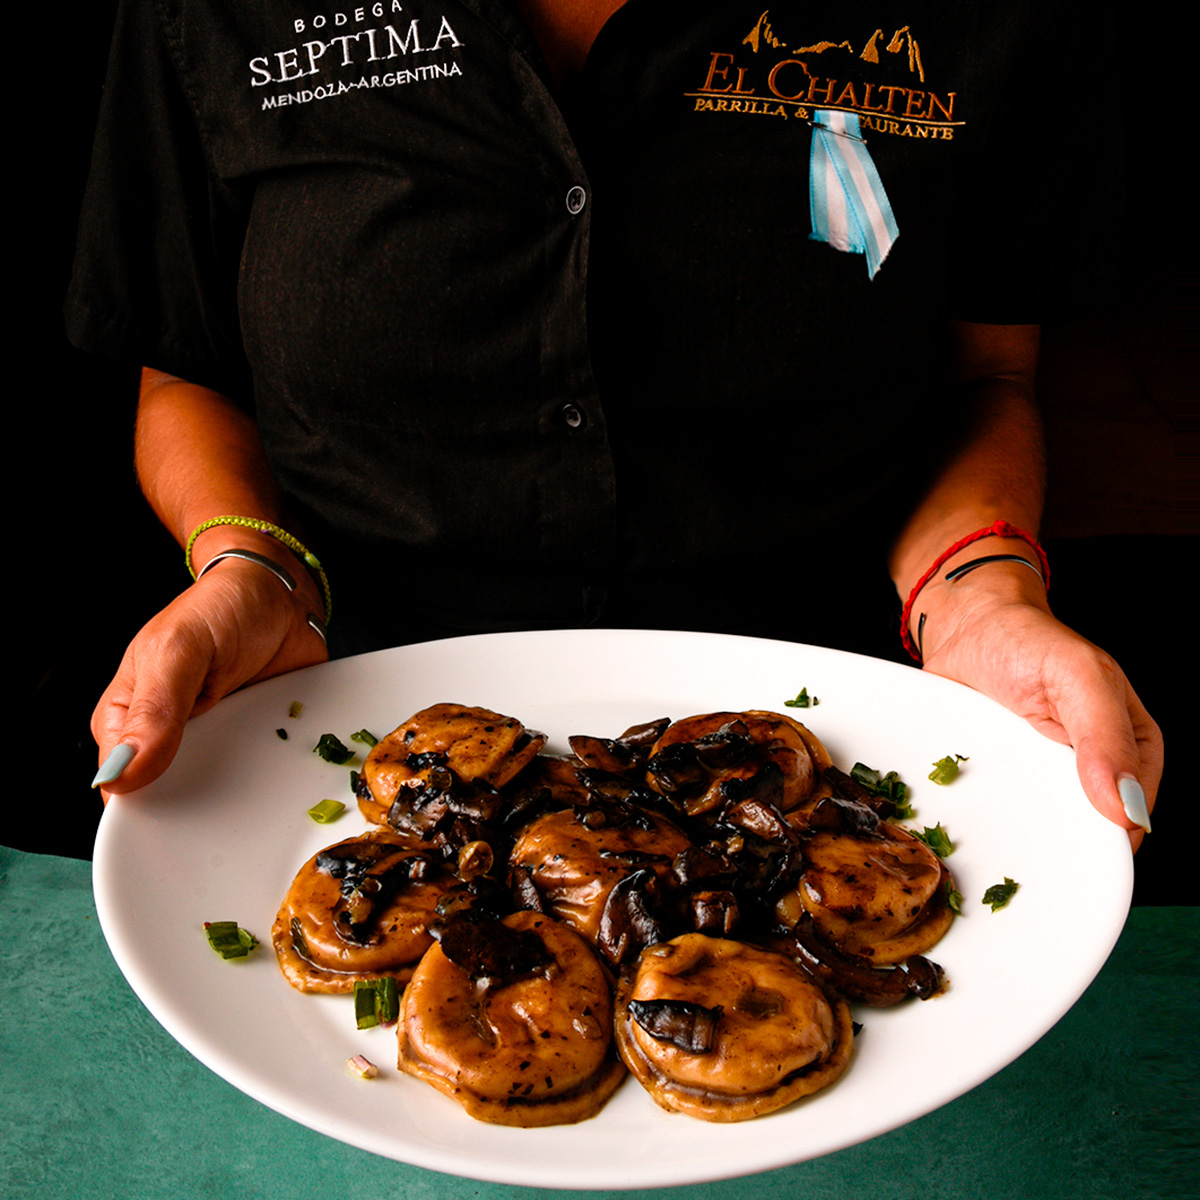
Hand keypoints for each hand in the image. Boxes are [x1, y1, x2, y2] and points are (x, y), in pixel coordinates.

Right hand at [92, 555, 328, 796]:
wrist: (282, 595)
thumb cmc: (220, 608)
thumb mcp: (179, 648)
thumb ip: (155, 709)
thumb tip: (123, 771)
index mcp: (129, 716)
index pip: (120, 782)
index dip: (141, 807)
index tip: (169, 825)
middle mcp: (168, 735)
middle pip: (169, 796)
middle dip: (195, 805)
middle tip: (222, 807)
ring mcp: (215, 740)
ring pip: (219, 792)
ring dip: (241, 792)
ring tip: (261, 785)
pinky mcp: (254, 740)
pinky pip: (264, 772)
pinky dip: (277, 772)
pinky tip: (288, 768)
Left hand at [920, 587, 1161, 849]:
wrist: (969, 627)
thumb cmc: (1029, 642)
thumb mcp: (1078, 676)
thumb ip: (1106, 737)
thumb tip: (1126, 808)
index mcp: (1132, 748)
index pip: (1131, 818)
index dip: (1106, 840)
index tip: (1074, 853)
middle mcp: (1090, 769)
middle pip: (1085, 832)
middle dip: (1058, 842)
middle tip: (1026, 841)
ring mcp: (1044, 776)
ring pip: (1040, 829)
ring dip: (1017, 831)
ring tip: (995, 823)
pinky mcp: (1003, 777)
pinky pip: (998, 811)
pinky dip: (983, 814)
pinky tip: (971, 810)